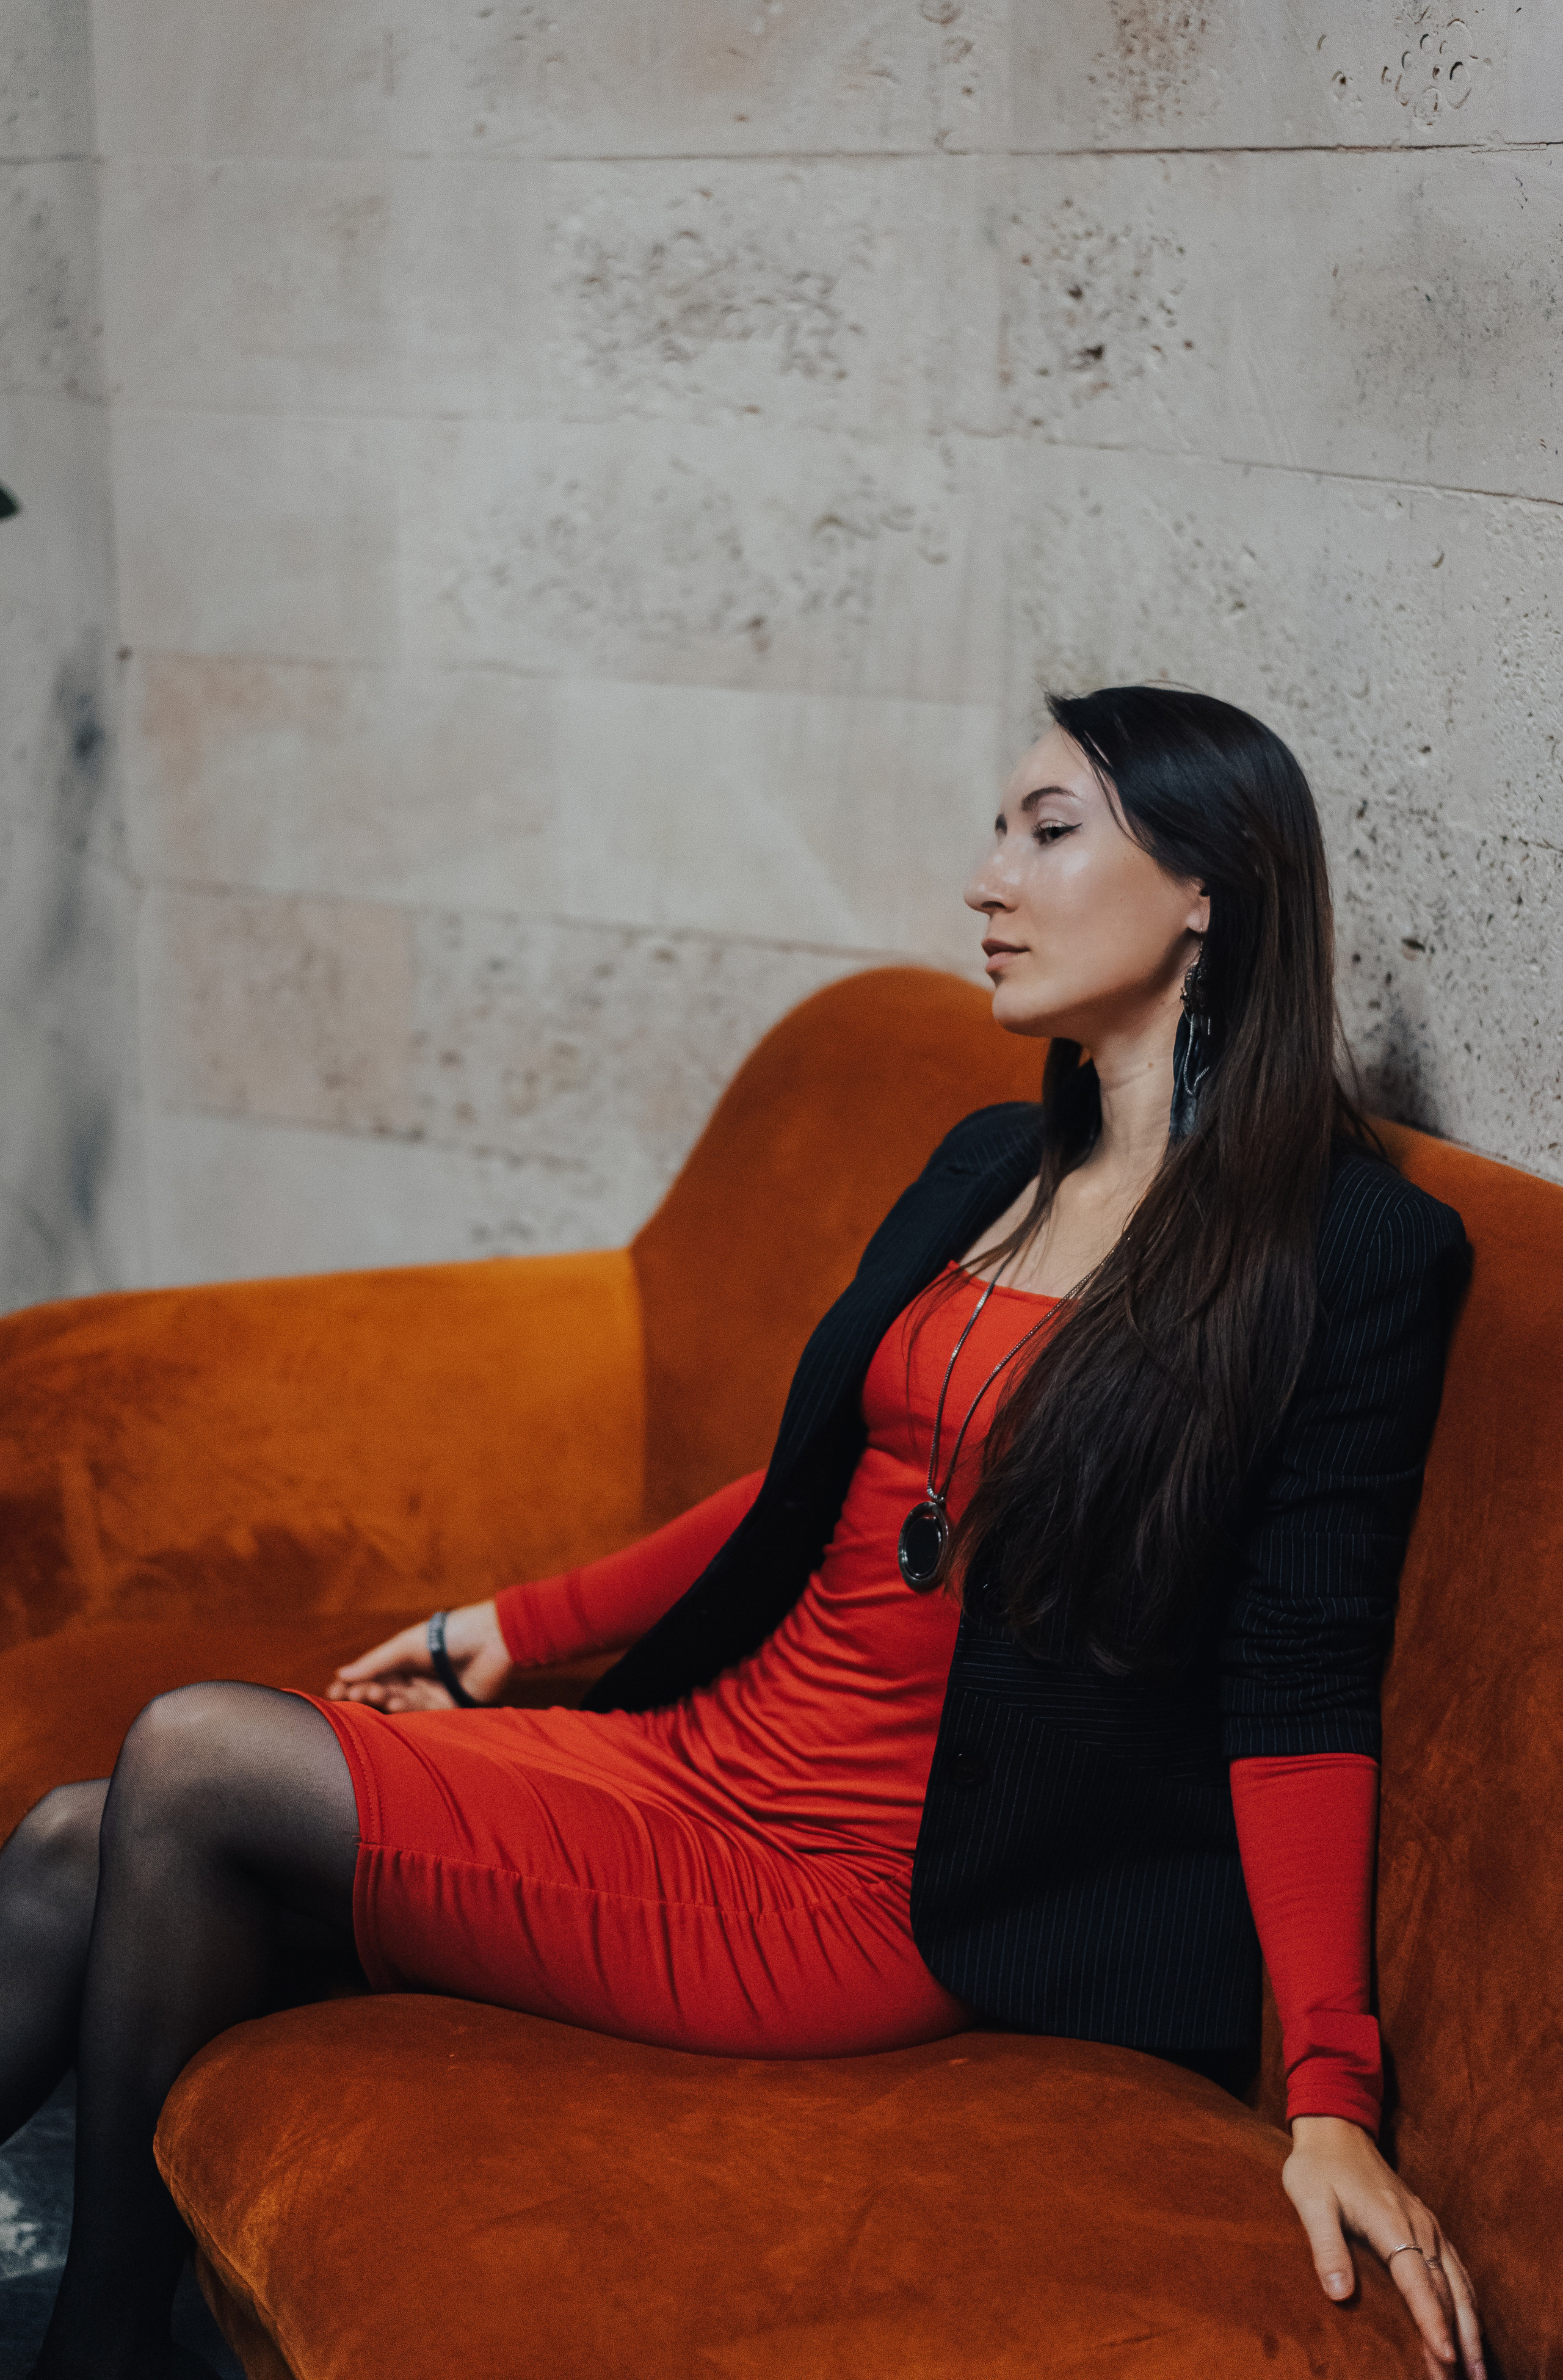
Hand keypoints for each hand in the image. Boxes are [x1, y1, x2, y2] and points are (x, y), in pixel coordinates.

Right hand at [327, 1599, 515, 1711]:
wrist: (493, 1639)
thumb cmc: (451, 1634)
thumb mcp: (407, 1645)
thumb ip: (376, 1662)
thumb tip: (341, 1674)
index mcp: (403, 1660)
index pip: (371, 1676)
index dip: (352, 1685)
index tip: (333, 1693)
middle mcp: (414, 1678)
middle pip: (382, 1693)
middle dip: (367, 1694)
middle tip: (355, 1694)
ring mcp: (430, 1694)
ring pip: (399, 1705)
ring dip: (386, 1702)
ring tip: (379, 1696)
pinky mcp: (447, 1708)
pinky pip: (421, 1715)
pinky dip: (406, 1709)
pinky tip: (395, 1702)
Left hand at [1284, 2116, 1482, 2379]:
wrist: (1336, 2131)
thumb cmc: (1318, 2169)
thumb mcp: (1310, 2202)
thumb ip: (1326, 2247)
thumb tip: (1340, 2295)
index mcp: (1391, 2223)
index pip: (1418, 2282)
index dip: (1432, 2322)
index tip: (1445, 2357)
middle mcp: (1418, 2226)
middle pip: (1444, 2290)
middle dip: (1456, 2337)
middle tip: (1462, 2379)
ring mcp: (1426, 2225)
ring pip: (1458, 2282)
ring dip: (1469, 2325)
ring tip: (1476, 2368)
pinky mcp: (1426, 2225)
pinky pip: (1456, 2267)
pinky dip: (1467, 2300)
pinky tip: (1471, 2323)